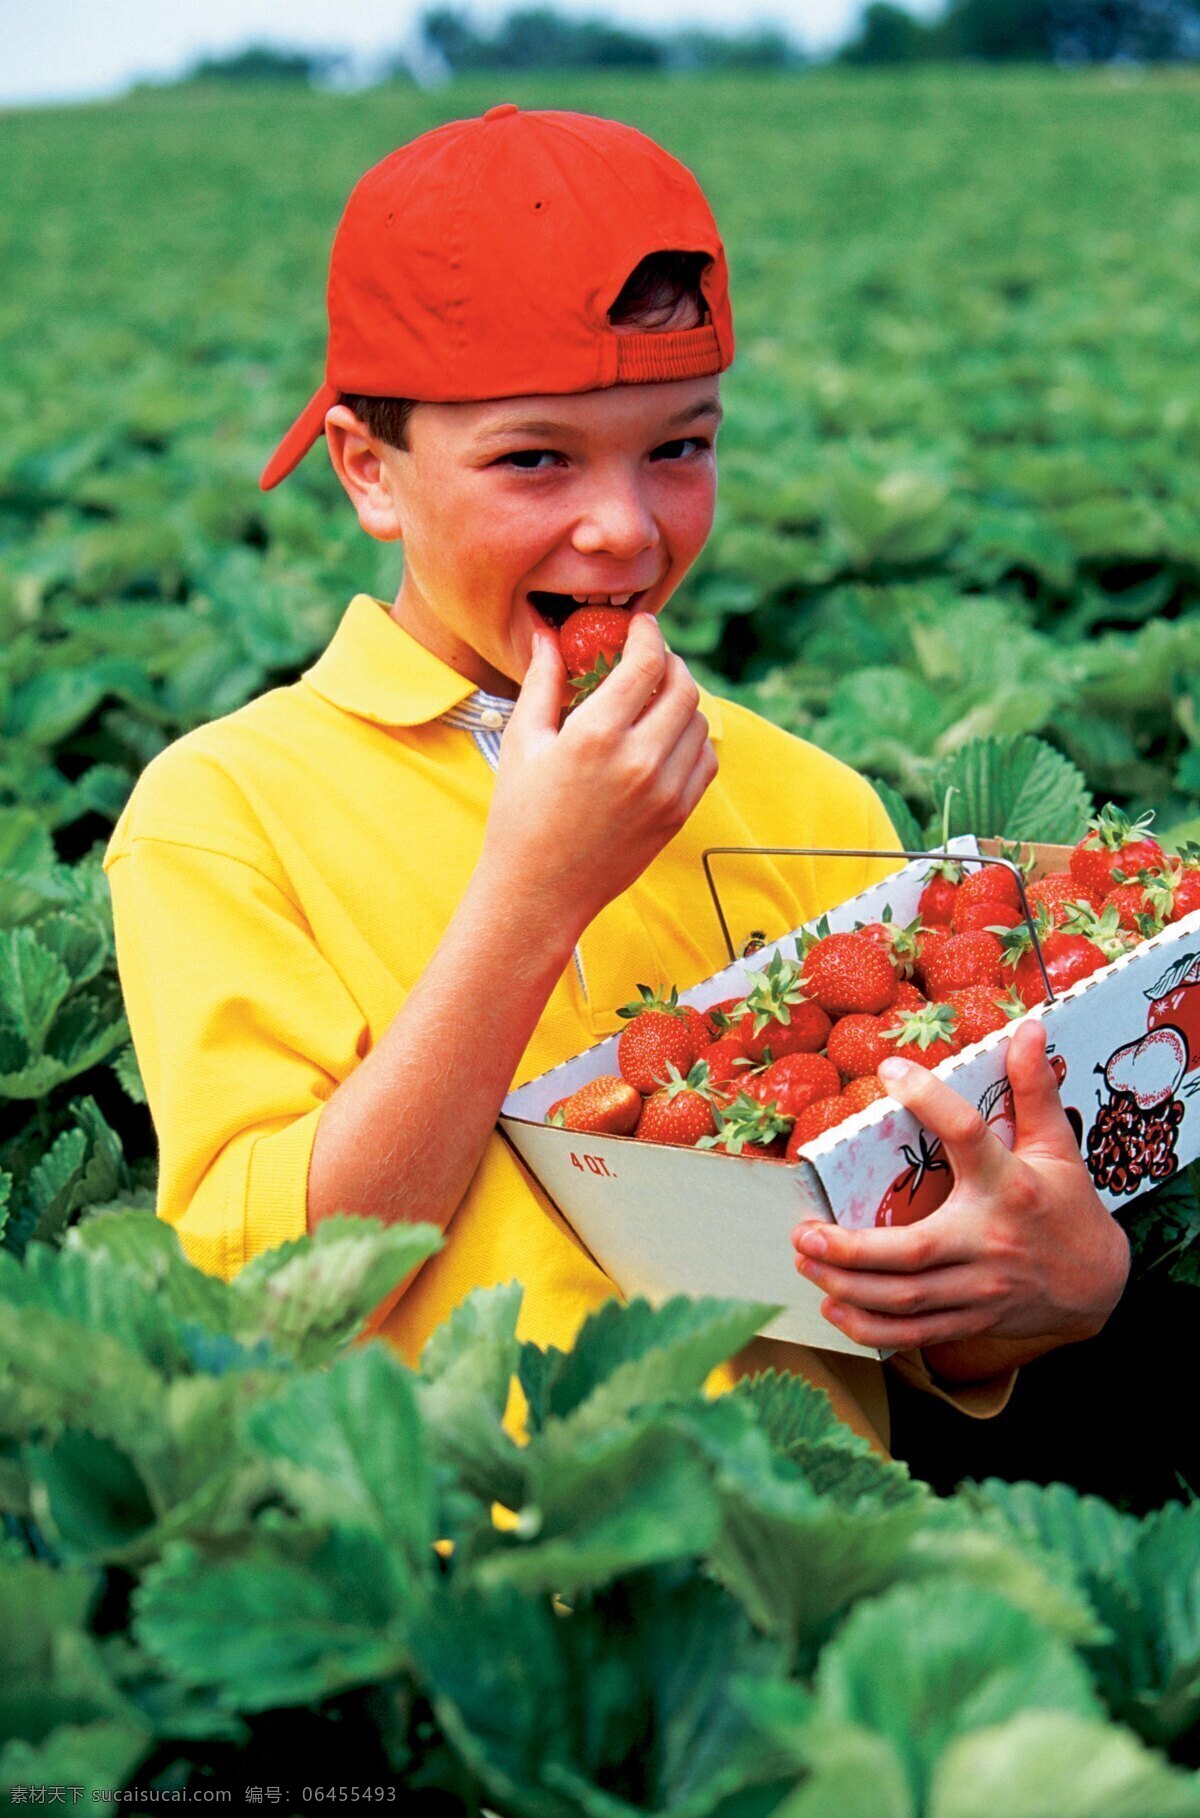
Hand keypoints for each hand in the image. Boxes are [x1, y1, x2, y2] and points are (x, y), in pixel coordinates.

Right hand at [481, 612, 717, 932]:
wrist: (539, 892)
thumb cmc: (520, 817)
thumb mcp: (524, 742)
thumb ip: (544, 682)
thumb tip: (548, 635)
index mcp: (596, 736)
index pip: (645, 663)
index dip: (648, 635)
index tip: (641, 626)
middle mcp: (639, 760)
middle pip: (683, 687)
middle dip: (670, 663)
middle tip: (651, 660)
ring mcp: (665, 791)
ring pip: (699, 722)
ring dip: (682, 701)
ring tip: (655, 699)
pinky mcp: (677, 814)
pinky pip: (704, 760)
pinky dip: (692, 739)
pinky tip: (665, 737)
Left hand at [790, 1018, 1129, 1366]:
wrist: (1099, 1284)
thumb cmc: (1067, 1206)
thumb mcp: (1057, 1144)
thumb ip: (1034, 1088)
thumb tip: (1029, 1028)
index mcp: (1010, 1184)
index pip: (966, 1134)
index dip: (928, 1098)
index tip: (890, 1071)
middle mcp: (990, 1241)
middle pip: (913, 1252)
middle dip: (851, 1248)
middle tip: (803, 1229)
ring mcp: (980, 1288)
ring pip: (905, 1299)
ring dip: (848, 1285)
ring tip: (805, 1261)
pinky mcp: (972, 1318)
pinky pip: (914, 1333)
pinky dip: (870, 1328)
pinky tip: (834, 1306)